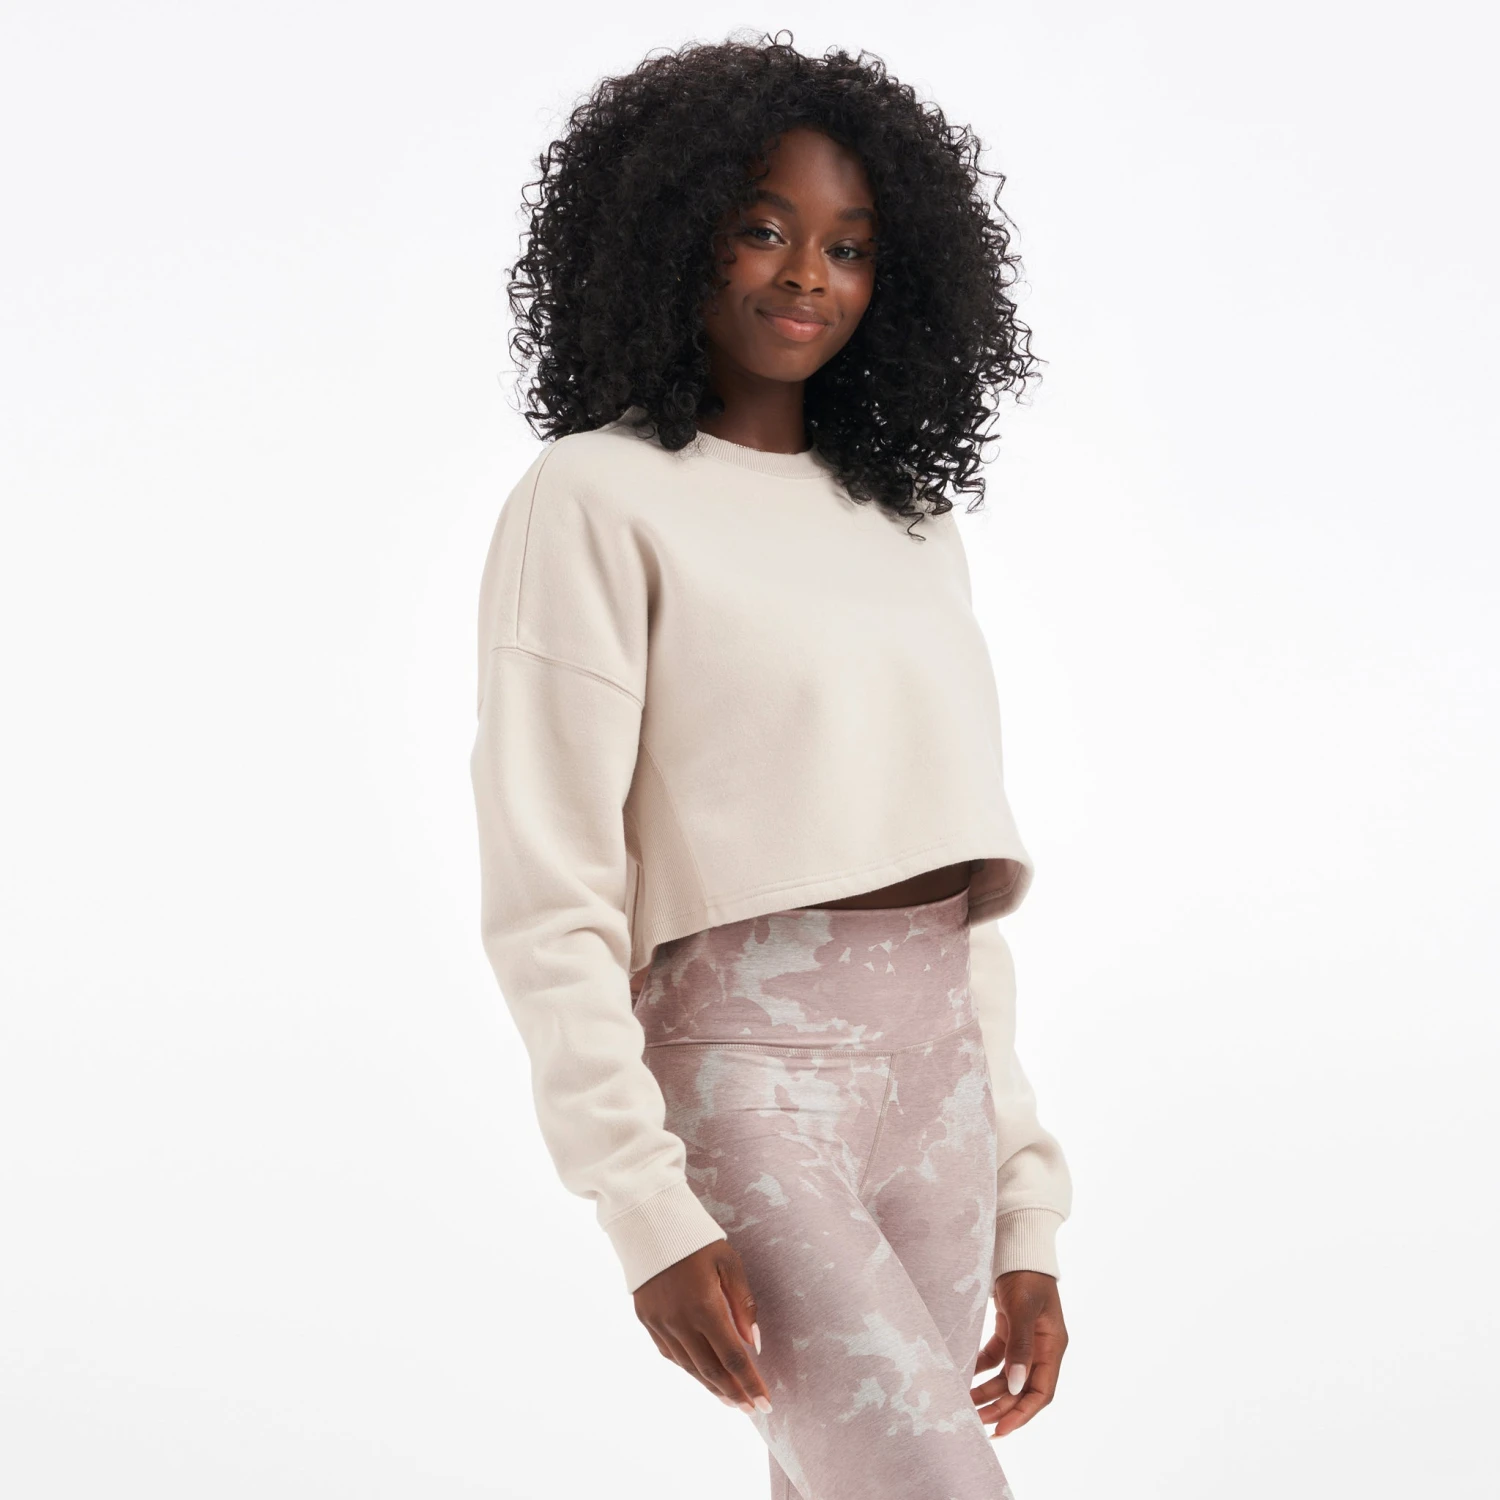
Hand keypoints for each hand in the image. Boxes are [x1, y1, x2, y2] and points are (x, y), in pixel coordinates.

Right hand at [633, 1240, 771, 1414]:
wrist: (648, 1221)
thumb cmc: (696, 1238)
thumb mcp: (728, 1262)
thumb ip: (743, 1303)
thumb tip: (754, 1343)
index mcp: (704, 1307)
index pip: (733, 1358)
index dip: (750, 1384)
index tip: (766, 1404)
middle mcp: (680, 1322)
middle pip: (711, 1370)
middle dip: (734, 1393)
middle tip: (751, 1409)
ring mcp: (660, 1324)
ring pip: (689, 1367)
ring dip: (712, 1386)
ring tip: (730, 1400)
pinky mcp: (646, 1320)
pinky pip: (670, 1354)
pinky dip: (689, 1368)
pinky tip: (701, 1374)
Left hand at [971, 1269, 1067, 1436]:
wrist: (1017, 1244)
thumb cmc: (1026, 1274)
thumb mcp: (1023, 1308)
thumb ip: (1020, 1346)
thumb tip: (1016, 1386)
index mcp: (1052, 1346)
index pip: (1042, 1392)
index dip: (1023, 1414)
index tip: (1001, 1430)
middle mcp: (1041, 1347)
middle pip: (1022, 1389)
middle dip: (1000, 1407)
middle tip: (974, 1421)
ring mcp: (1025, 1339)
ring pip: (1008, 1376)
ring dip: (989, 1391)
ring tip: (965, 1403)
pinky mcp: (1009, 1329)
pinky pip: (996, 1358)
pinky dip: (982, 1369)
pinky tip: (966, 1376)